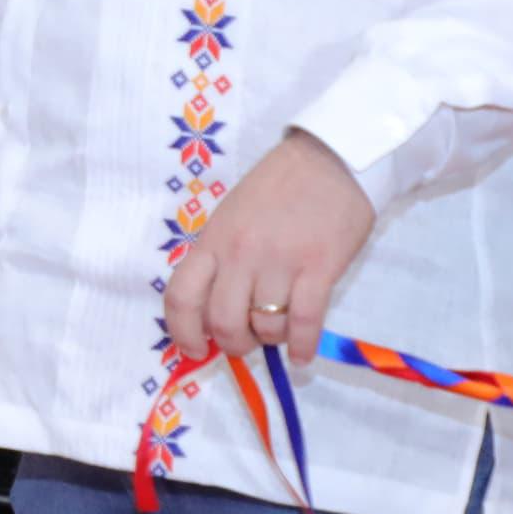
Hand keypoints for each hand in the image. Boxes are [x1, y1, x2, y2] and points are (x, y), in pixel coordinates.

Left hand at [161, 133, 376, 364]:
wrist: (331, 158)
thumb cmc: (277, 187)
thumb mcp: (231, 216)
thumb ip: (220, 259)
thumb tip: (213, 309)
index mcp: (213, 240)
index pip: (181, 297)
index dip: (183, 333)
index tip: (195, 350)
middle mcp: (241, 254)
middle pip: (224, 322)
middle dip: (234, 343)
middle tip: (246, 341)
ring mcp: (280, 262)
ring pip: (266, 326)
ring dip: (271, 339)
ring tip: (280, 330)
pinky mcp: (319, 268)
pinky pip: (306, 323)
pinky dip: (302, 347)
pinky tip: (303, 355)